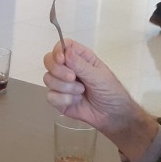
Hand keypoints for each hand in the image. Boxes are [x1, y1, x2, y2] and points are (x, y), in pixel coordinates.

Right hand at [43, 39, 157, 160]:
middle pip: (49, 61)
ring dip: (65, 87)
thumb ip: (81, 65)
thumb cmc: (111, 92)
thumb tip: (66, 53)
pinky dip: (64, 99)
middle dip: (59, 71)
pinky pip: (50, 96)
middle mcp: (68, 68)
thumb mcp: (99, 76)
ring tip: (81, 92)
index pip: (62, 46)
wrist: (112, 115)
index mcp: (80, 58)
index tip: (62, 59)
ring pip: (48, 79)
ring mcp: (61, 84)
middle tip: (73, 78)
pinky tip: (76, 101)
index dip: (58, 50)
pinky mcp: (58, 99)